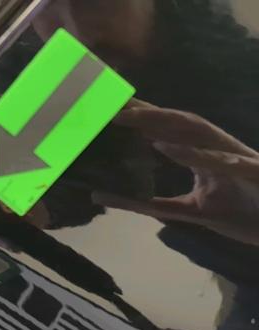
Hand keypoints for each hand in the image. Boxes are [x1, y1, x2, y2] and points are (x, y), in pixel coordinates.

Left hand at [93, 105, 258, 244]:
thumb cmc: (243, 214)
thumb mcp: (187, 211)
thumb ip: (149, 203)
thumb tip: (101, 196)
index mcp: (203, 154)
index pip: (165, 131)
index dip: (138, 118)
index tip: (106, 108)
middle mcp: (216, 148)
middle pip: (175, 123)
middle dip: (143, 109)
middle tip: (107, 99)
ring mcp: (233, 157)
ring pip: (193, 131)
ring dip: (160, 121)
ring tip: (127, 115)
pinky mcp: (250, 171)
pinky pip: (216, 160)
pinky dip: (189, 153)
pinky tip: (162, 146)